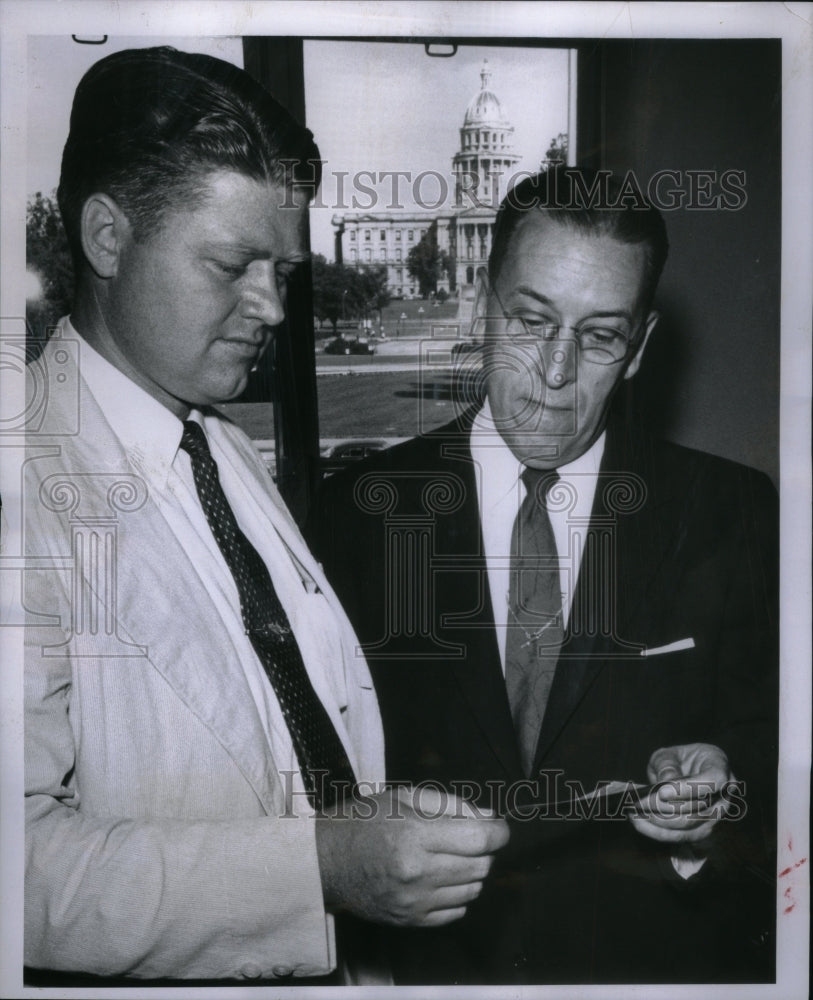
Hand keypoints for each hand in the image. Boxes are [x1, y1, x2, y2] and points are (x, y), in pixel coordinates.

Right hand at [315, 785, 509, 926]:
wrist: (323, 862)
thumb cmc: (362, 821)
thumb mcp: (404, 797)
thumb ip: (451, 805)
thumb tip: (489, 819)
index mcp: (414, 835)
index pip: (480, 839)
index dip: (498, 832)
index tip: (498, 827)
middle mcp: (417, 873)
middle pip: (481, 866)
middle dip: (483, 850)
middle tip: (468, 838)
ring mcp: (414, 902)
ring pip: (473, 890)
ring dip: (472, 872)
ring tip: (450, 857)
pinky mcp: (410, 921)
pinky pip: (456, 912)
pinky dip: (457, 895)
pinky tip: (440, 878)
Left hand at [629, 743, 735, 843]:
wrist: (685, 772)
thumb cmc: (678, 760)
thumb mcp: (670, 754)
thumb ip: (667, 764)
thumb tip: (666, 781)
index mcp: (720, 767)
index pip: (714, 780)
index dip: (689, 788)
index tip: (662, 792)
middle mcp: (724, 795)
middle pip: (698, 807)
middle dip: (664, 807)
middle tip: (637, 802)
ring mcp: (716, 815)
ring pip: (690, 825)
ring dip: (659, 821)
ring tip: (634, 812)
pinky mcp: (703, 830)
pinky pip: (682, 837)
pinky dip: (659, 832)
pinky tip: (639, 823)